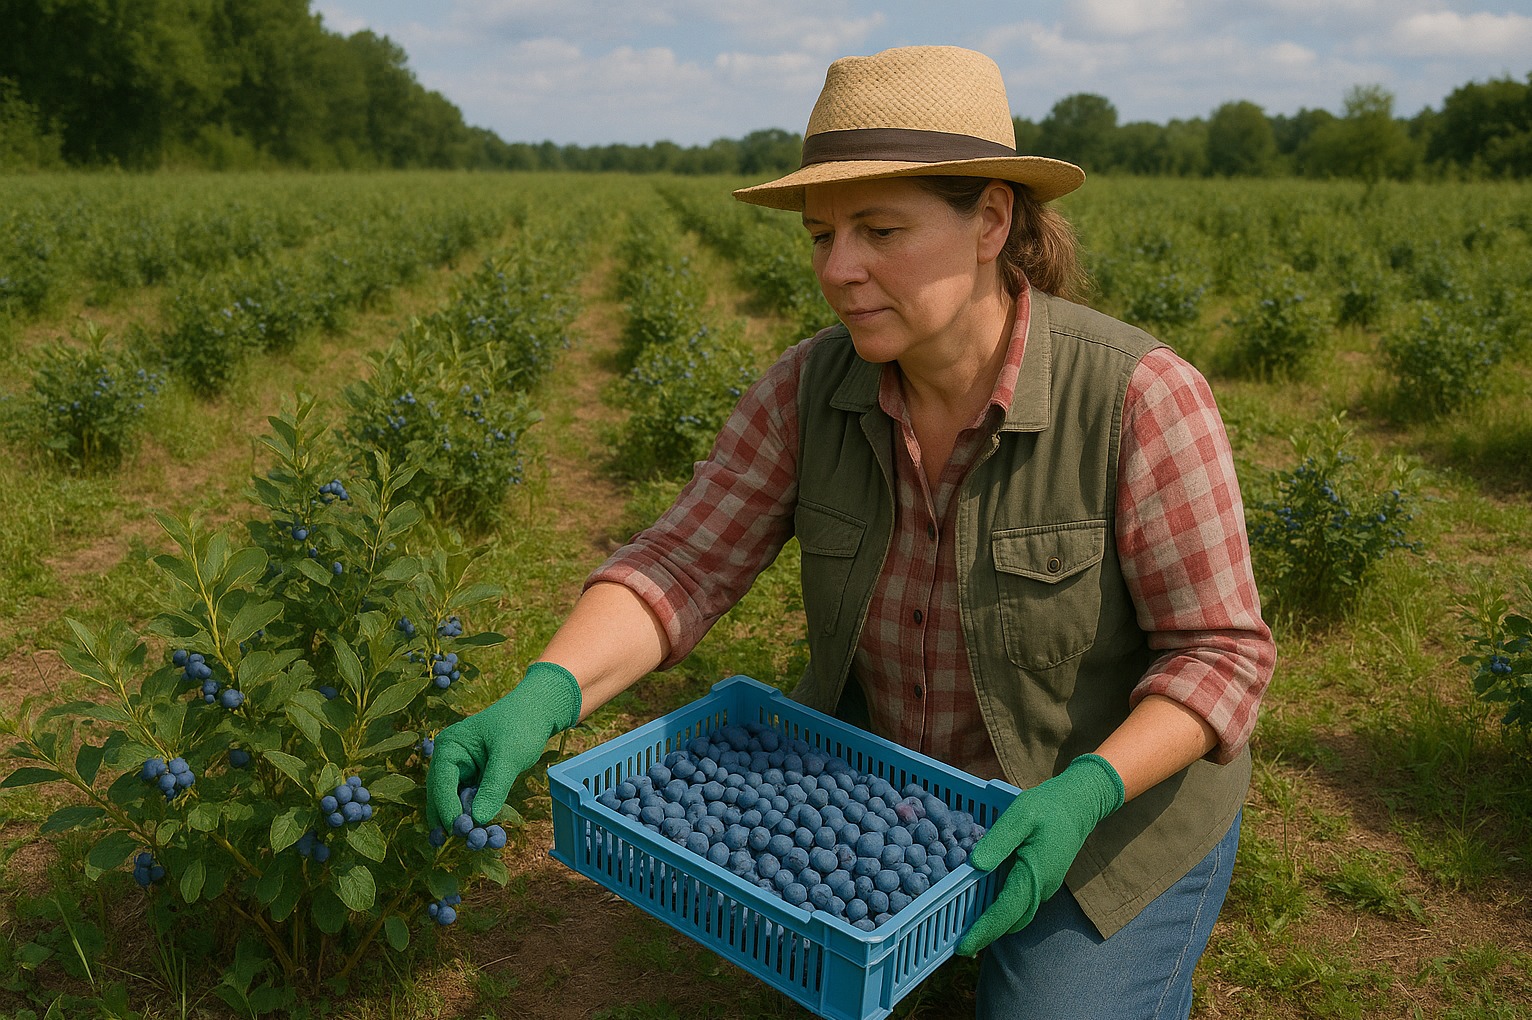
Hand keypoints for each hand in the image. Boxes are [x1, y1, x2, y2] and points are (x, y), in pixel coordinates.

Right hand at [425, 661, 581, 831]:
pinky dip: (477, 818)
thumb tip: (478, 818)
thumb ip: (493, 785)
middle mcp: (448, 760)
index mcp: (449, 747)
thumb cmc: (522, 725)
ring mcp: (460, 772)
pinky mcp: (473, 781)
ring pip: (455, 805)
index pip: (441, 783)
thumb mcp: (509, 755)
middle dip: (454, 820)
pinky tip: (485, 835)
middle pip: (442, 797)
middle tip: (468, 841)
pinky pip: (470, 804)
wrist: (538, 713)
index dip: (448, 808)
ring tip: (478, 842)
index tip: (459, 830)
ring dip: (465, 823)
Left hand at [955, 754, 1123, 955]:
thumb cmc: (1047, 807)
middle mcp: (1041, 889)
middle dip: (986, 933)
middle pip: (1010, 921)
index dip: (982, 931)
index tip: (962, 948)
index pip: (1005, 913)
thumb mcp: (1020, 814)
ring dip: (995, 923)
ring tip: (967, 925)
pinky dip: (1004, 910)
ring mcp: (1045, 887)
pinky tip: (986, 900)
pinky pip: (1021, 903)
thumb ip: (998, 841)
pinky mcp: (1044, 881)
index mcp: (1033, 875)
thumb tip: (976, 866)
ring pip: (1017, 915)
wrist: (1080, 803)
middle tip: (959, 940)